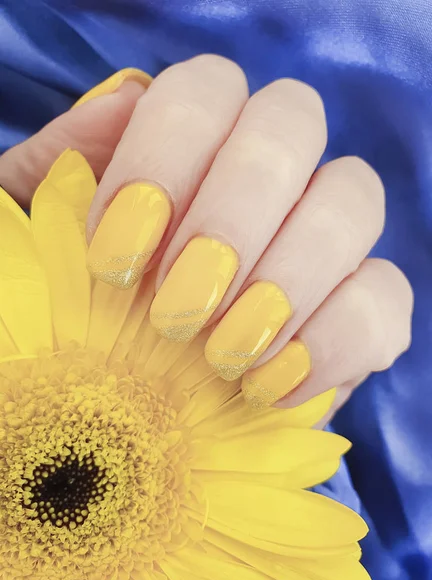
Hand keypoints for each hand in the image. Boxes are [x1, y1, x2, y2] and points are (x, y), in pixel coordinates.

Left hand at [0, 56, 412, 413]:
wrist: (120, 413)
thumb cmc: (65, 317)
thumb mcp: (31, 241)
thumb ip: (53, 167)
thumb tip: (121, 104)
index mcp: (191, 145)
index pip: (206, 92)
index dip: (165, 159)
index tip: (117, 255)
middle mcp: (267, 178)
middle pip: (291, 121)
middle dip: (234, 213)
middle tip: (177, 307)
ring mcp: (323, 242)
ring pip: (353, 199)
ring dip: (287, 276)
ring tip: (222, 354)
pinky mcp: (360, 315)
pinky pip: (385, 297)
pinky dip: (335, 342)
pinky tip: (268, 386)